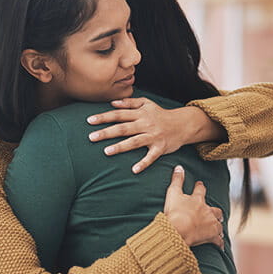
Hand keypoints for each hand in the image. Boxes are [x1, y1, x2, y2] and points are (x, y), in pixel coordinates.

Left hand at [87, 97, 225, 173]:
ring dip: (120, 147)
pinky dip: (143, 163)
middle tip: (91, 137)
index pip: (118, 114)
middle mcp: (145, 124)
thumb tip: (112, 103)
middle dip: (106, 132)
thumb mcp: (146, 104)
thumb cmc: (160, 114)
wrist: (183, 124)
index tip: (89, 120)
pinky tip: (134, 170)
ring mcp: (153, 136)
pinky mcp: (160, 147)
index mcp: (140, 113)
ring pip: (134, 142)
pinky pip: (151, 156)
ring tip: (106, 152)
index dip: (104, 117)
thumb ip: (129, 103)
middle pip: (123, 128)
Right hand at [163, 165, 224, 249]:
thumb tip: (179, 167)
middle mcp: (207, 211)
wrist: (179, 230)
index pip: (200, 190)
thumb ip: (176, 180)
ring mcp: (210, 224)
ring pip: (218, 224)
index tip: (200, 185)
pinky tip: (220, 245)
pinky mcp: (211, 236)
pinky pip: (217, 240)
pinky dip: (219, 243)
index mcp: (197, 200)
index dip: (200, 187)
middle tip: (215, 212)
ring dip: (218, 225)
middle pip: (215, 210)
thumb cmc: (175, 212)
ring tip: (218, 228)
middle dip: (215, 211)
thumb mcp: (172, 193)